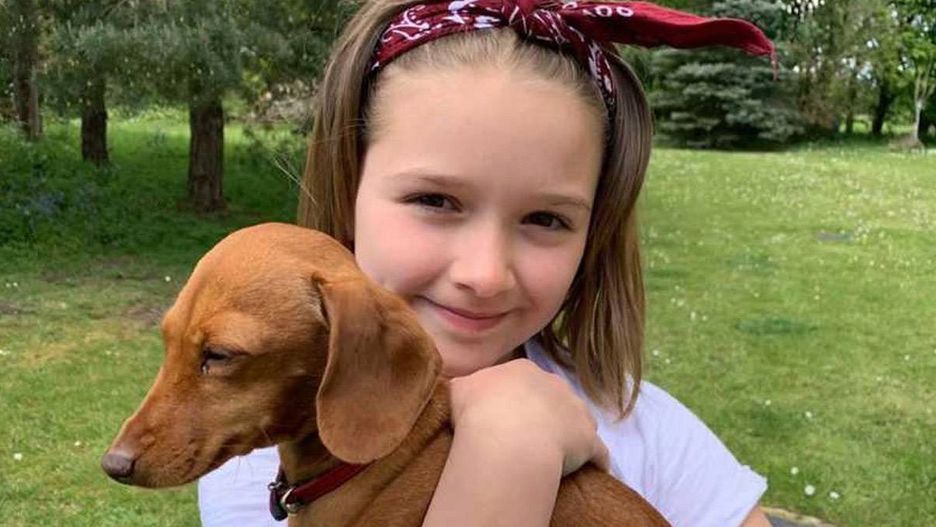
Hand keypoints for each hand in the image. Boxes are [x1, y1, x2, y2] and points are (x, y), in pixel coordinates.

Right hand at [449, 358, 608, 475]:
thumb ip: (463, 386)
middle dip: (543, 414)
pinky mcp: (590, 440)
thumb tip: (463, 389)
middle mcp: (554, 383)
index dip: (513, 400)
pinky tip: (584, 472)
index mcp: (522, 370)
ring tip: (553, 455)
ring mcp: (577, 410)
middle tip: (524, 438)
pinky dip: (592, 461)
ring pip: (577, 420)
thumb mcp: (458, 389)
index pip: (522, 382)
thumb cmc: (478, 411)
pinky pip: (596, 452)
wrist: (507, 440)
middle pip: (552, 398)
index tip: (503, 418)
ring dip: (569, 434)